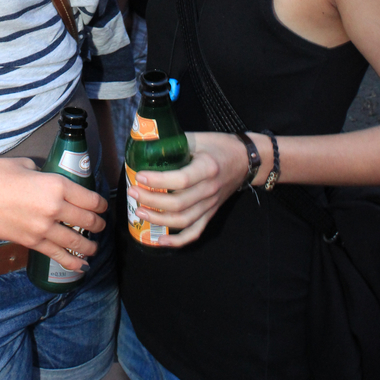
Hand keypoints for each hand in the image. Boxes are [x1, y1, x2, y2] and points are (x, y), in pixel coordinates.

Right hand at [0, 157, 107, 270]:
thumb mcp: (27, 166)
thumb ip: (45, 176)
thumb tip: (52, 183)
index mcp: (56, 185)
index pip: (90, 199)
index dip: (101, 204)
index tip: (102, 206)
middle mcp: (54, 208)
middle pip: (87, 220)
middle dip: (98, 224)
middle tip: (100, 225)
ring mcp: (43, 228)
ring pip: (76, 241)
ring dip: (89, 245)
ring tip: (94, 247)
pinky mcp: (31, 242)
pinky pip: (57, 255)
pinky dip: (72, 262)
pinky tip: (81, 266)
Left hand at [127, 131, 249, 246]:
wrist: (246, 160)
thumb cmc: (219, 146)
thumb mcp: (198, 138)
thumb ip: (175, 143)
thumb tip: (146, 145)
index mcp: (208, 168)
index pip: (181, 180)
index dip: (158, 180)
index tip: (139, 176)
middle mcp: (210, 189)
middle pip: (179, 203)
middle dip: (151, 200)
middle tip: (132, 192)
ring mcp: (211, 205)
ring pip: (183, 220)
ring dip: (159, 219)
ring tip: (139, 212)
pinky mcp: (211, 213)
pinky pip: (195, 232)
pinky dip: (177, 241)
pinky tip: (159, 240)